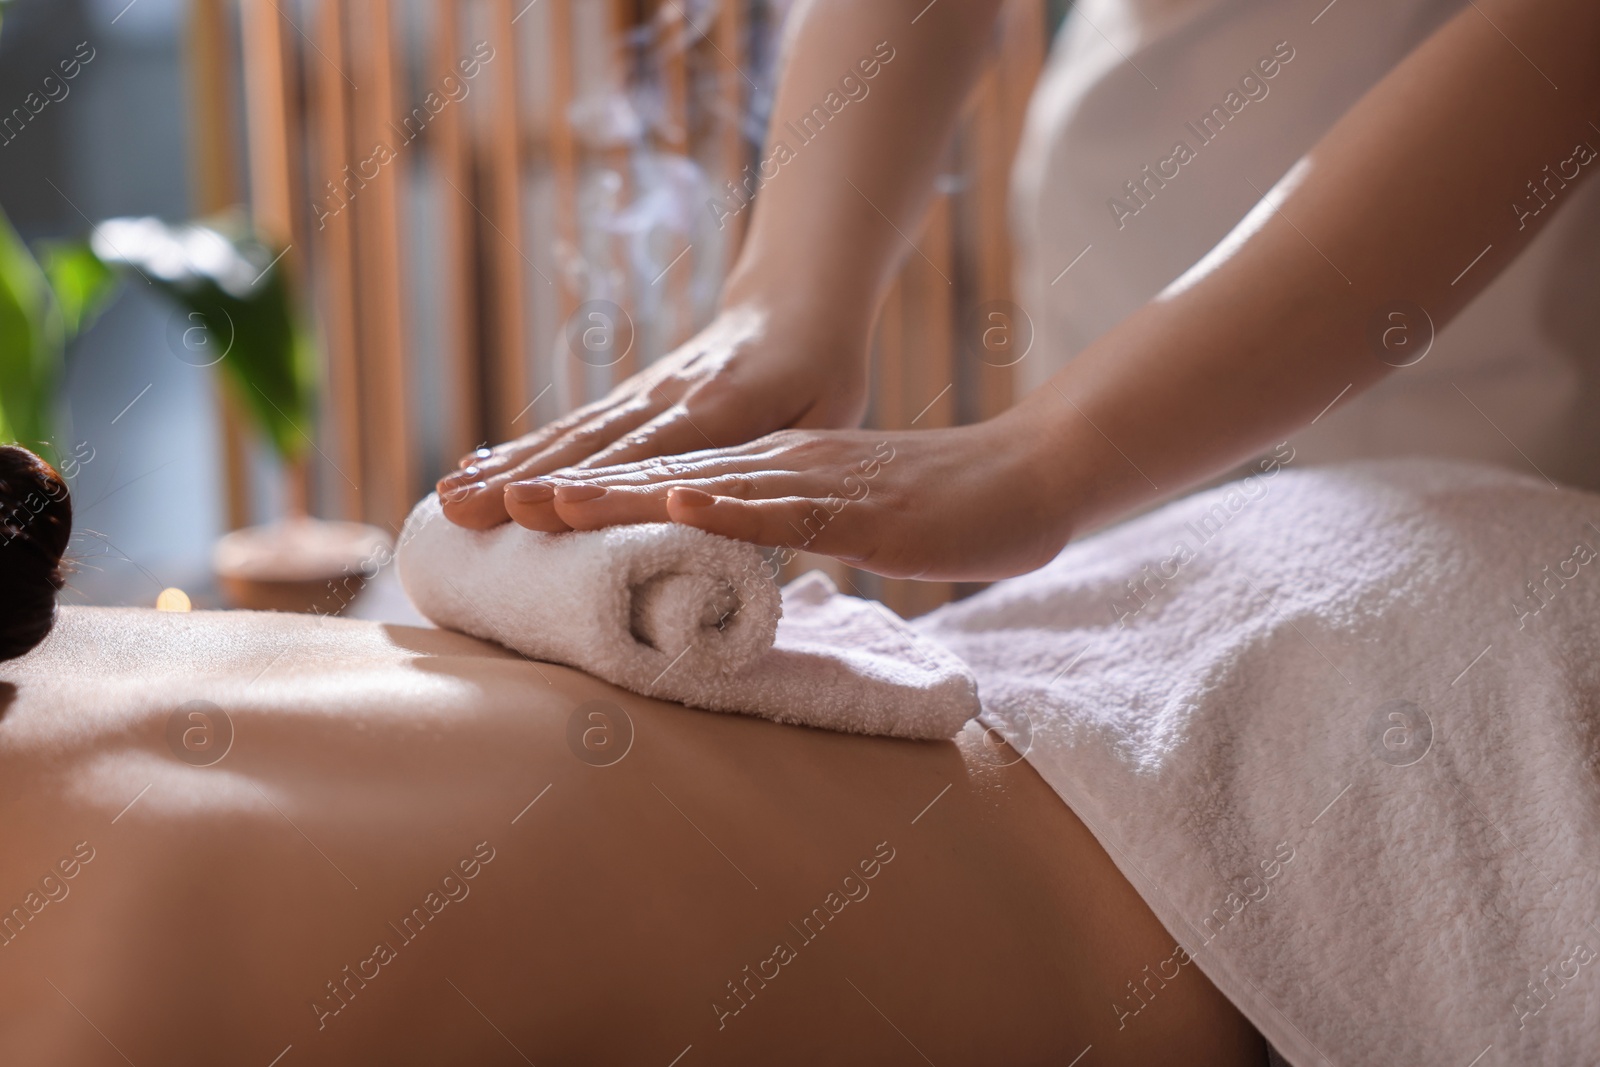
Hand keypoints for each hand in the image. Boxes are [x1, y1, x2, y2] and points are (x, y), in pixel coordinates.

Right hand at [437, 303, 868, 528]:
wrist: (796, 305)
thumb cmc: (821, 376)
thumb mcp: (823, 418)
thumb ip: (785, 467)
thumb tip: (743, 535)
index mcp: (720, 406)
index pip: (649, 453)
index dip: (595, 483)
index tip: (538, 507)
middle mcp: (667, 398)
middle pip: (589, 446)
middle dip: (524, 481)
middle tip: (464, 511)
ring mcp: (640, 396)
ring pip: (568, 436)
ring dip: (507, 467)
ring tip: (449, 498)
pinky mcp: (628, 400)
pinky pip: (570, 428)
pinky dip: (518, 450)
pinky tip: (475, 471)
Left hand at [498, 411, 1073, 582]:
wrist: (1034, 476)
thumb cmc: (945, 510)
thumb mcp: (847, 530)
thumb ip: (792, 541)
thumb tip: (747, 573)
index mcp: (771, 473)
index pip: (661, 484)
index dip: (585, 497)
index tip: (509, 514)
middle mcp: (781, 465)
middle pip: (658, 476)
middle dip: (570, 493)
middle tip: (485, 506)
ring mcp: (819, 479)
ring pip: (705, 485)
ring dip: (624, 495)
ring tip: (545, 504)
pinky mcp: (862, 504)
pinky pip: (787, 507)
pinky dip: (730, 505)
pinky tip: (678, 501)